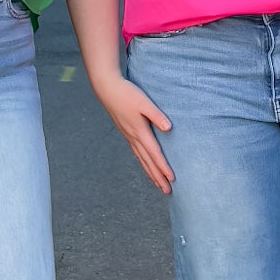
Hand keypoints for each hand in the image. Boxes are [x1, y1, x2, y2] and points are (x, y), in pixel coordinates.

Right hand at [93, 74, 173, 192]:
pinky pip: (136, 153)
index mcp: (139, 131)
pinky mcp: (126, 132)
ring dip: (150, 172)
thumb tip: (169, 128)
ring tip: (158, 184)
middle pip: (148, 162)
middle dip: (158, 177)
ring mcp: (128, 136)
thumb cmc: (127, 93)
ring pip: (141, 159)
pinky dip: (143, 162)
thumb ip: (156, 115)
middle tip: (167, 191)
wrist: (107, 88)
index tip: (172, 179)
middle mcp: (133, 137)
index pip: (154, 153)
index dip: (163, 167)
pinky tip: (145, 165)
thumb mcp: (144, 102)